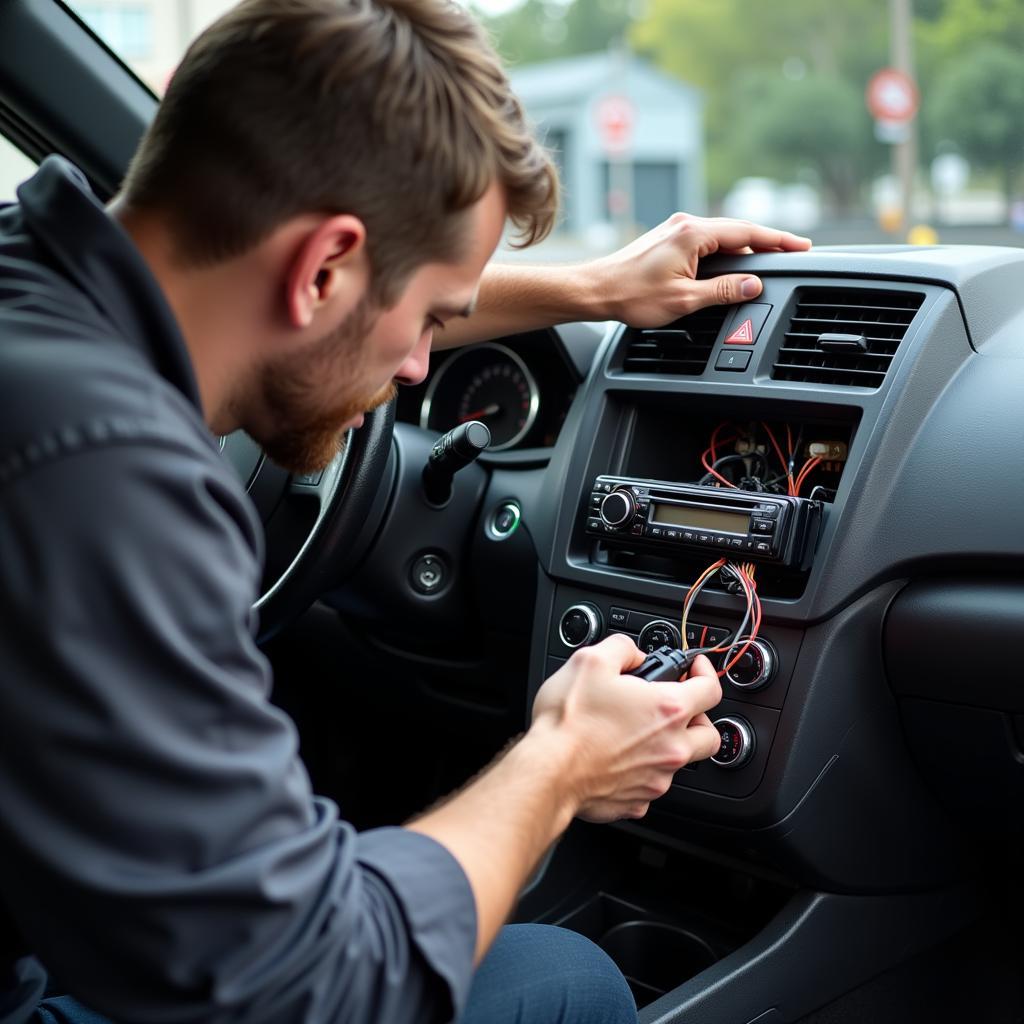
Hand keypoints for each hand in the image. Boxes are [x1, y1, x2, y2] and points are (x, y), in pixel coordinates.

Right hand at [531, 635, 721, 823]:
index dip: (705, 672)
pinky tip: (620, 757)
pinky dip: (642, 770)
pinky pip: (651, 783)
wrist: (548, 772)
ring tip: (641, 731)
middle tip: (678, 708)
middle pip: (709, 734)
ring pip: (681, 761)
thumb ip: (623, 648)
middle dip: (699, 717)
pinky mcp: (638, 800)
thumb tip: (633, 654)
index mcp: (667, 710)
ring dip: (669, 744)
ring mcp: (657, 778)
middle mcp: (671, 747)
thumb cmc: (569, 722)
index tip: (695, 669)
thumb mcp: (591, 660)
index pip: (711, 689)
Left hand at [588, 212, 811, 327]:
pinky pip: (706, 241)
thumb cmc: (631, 295)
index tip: (801, 247)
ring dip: (743, 249)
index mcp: (693, 234)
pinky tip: (731, 265)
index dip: (778, 240)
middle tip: (792, 254)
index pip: (747, 233)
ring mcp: (675, 230)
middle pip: (737, 231)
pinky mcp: (668, 239)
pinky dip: (724, 251)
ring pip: (721, 237)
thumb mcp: (684, 300)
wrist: (595, 290)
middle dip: (766, 243)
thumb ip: (722, 291)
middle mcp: (685, 225)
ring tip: (765, 263)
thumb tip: (753, 286)